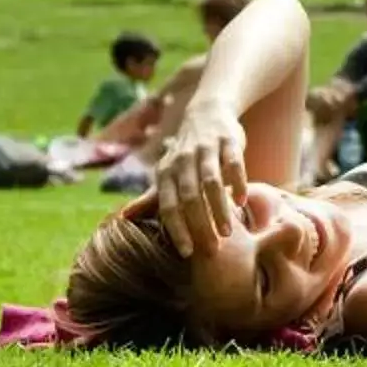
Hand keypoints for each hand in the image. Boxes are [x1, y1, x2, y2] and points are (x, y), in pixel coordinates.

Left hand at [153, 99, 247, 257]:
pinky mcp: (228, 141)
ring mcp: (206, 150)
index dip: (176, 230)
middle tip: (213, 250)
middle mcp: (182, 161)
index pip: (168, 206)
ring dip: (219, 209)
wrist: (207, 112)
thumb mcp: (167, 173)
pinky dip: (238, 183)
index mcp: (165, 173)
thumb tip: (124, 218)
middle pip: (189, 198)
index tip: (188, 253)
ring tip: (229, 233)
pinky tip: (242, 201)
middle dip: (200, 226)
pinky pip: (233, 164)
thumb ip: (151, 198)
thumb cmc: (186, 153)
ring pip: (211, 183)